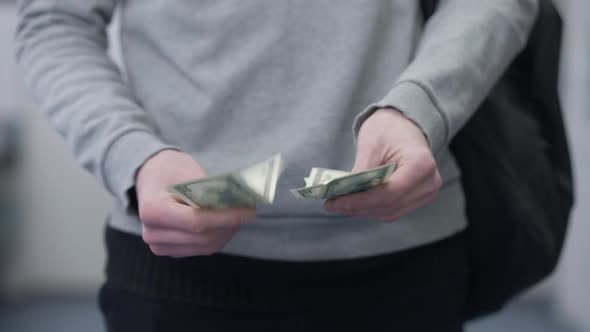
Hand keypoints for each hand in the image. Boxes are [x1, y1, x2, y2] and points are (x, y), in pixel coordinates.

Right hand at [135, 150, 255, 256]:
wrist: (152, 176)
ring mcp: (159, 245)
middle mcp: (152, 233)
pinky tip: (228, 223)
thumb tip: (239, 205)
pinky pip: (201, 249)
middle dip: (229, 224)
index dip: (225, 217)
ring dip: (226, 232)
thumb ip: (211, 193)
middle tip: (249, 211)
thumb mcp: (190, 174)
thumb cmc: (172, 170)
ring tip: (241, 216)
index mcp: (152, 211)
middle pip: (202, 237)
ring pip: (204, 246)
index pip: (196, 221)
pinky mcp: (170, 250)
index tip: (248, 210)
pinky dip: (218, 236)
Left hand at [324, 108, 441, 221]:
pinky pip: (392, 210)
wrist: (405, 124)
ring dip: (362, 211)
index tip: (334, 202)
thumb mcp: (371, 145)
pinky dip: (370, 208)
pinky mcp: (418, 198)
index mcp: (421, 165)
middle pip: (389, 206)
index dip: (360, 201)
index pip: (389, 193)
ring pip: (389, 212)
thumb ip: (361, 172)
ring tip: (337, 205)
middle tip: (330, 205)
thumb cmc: (389, 129)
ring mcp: (426, 193)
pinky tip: (351, 204)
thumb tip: (342, 196)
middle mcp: (429, 183)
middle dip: (357, 207)